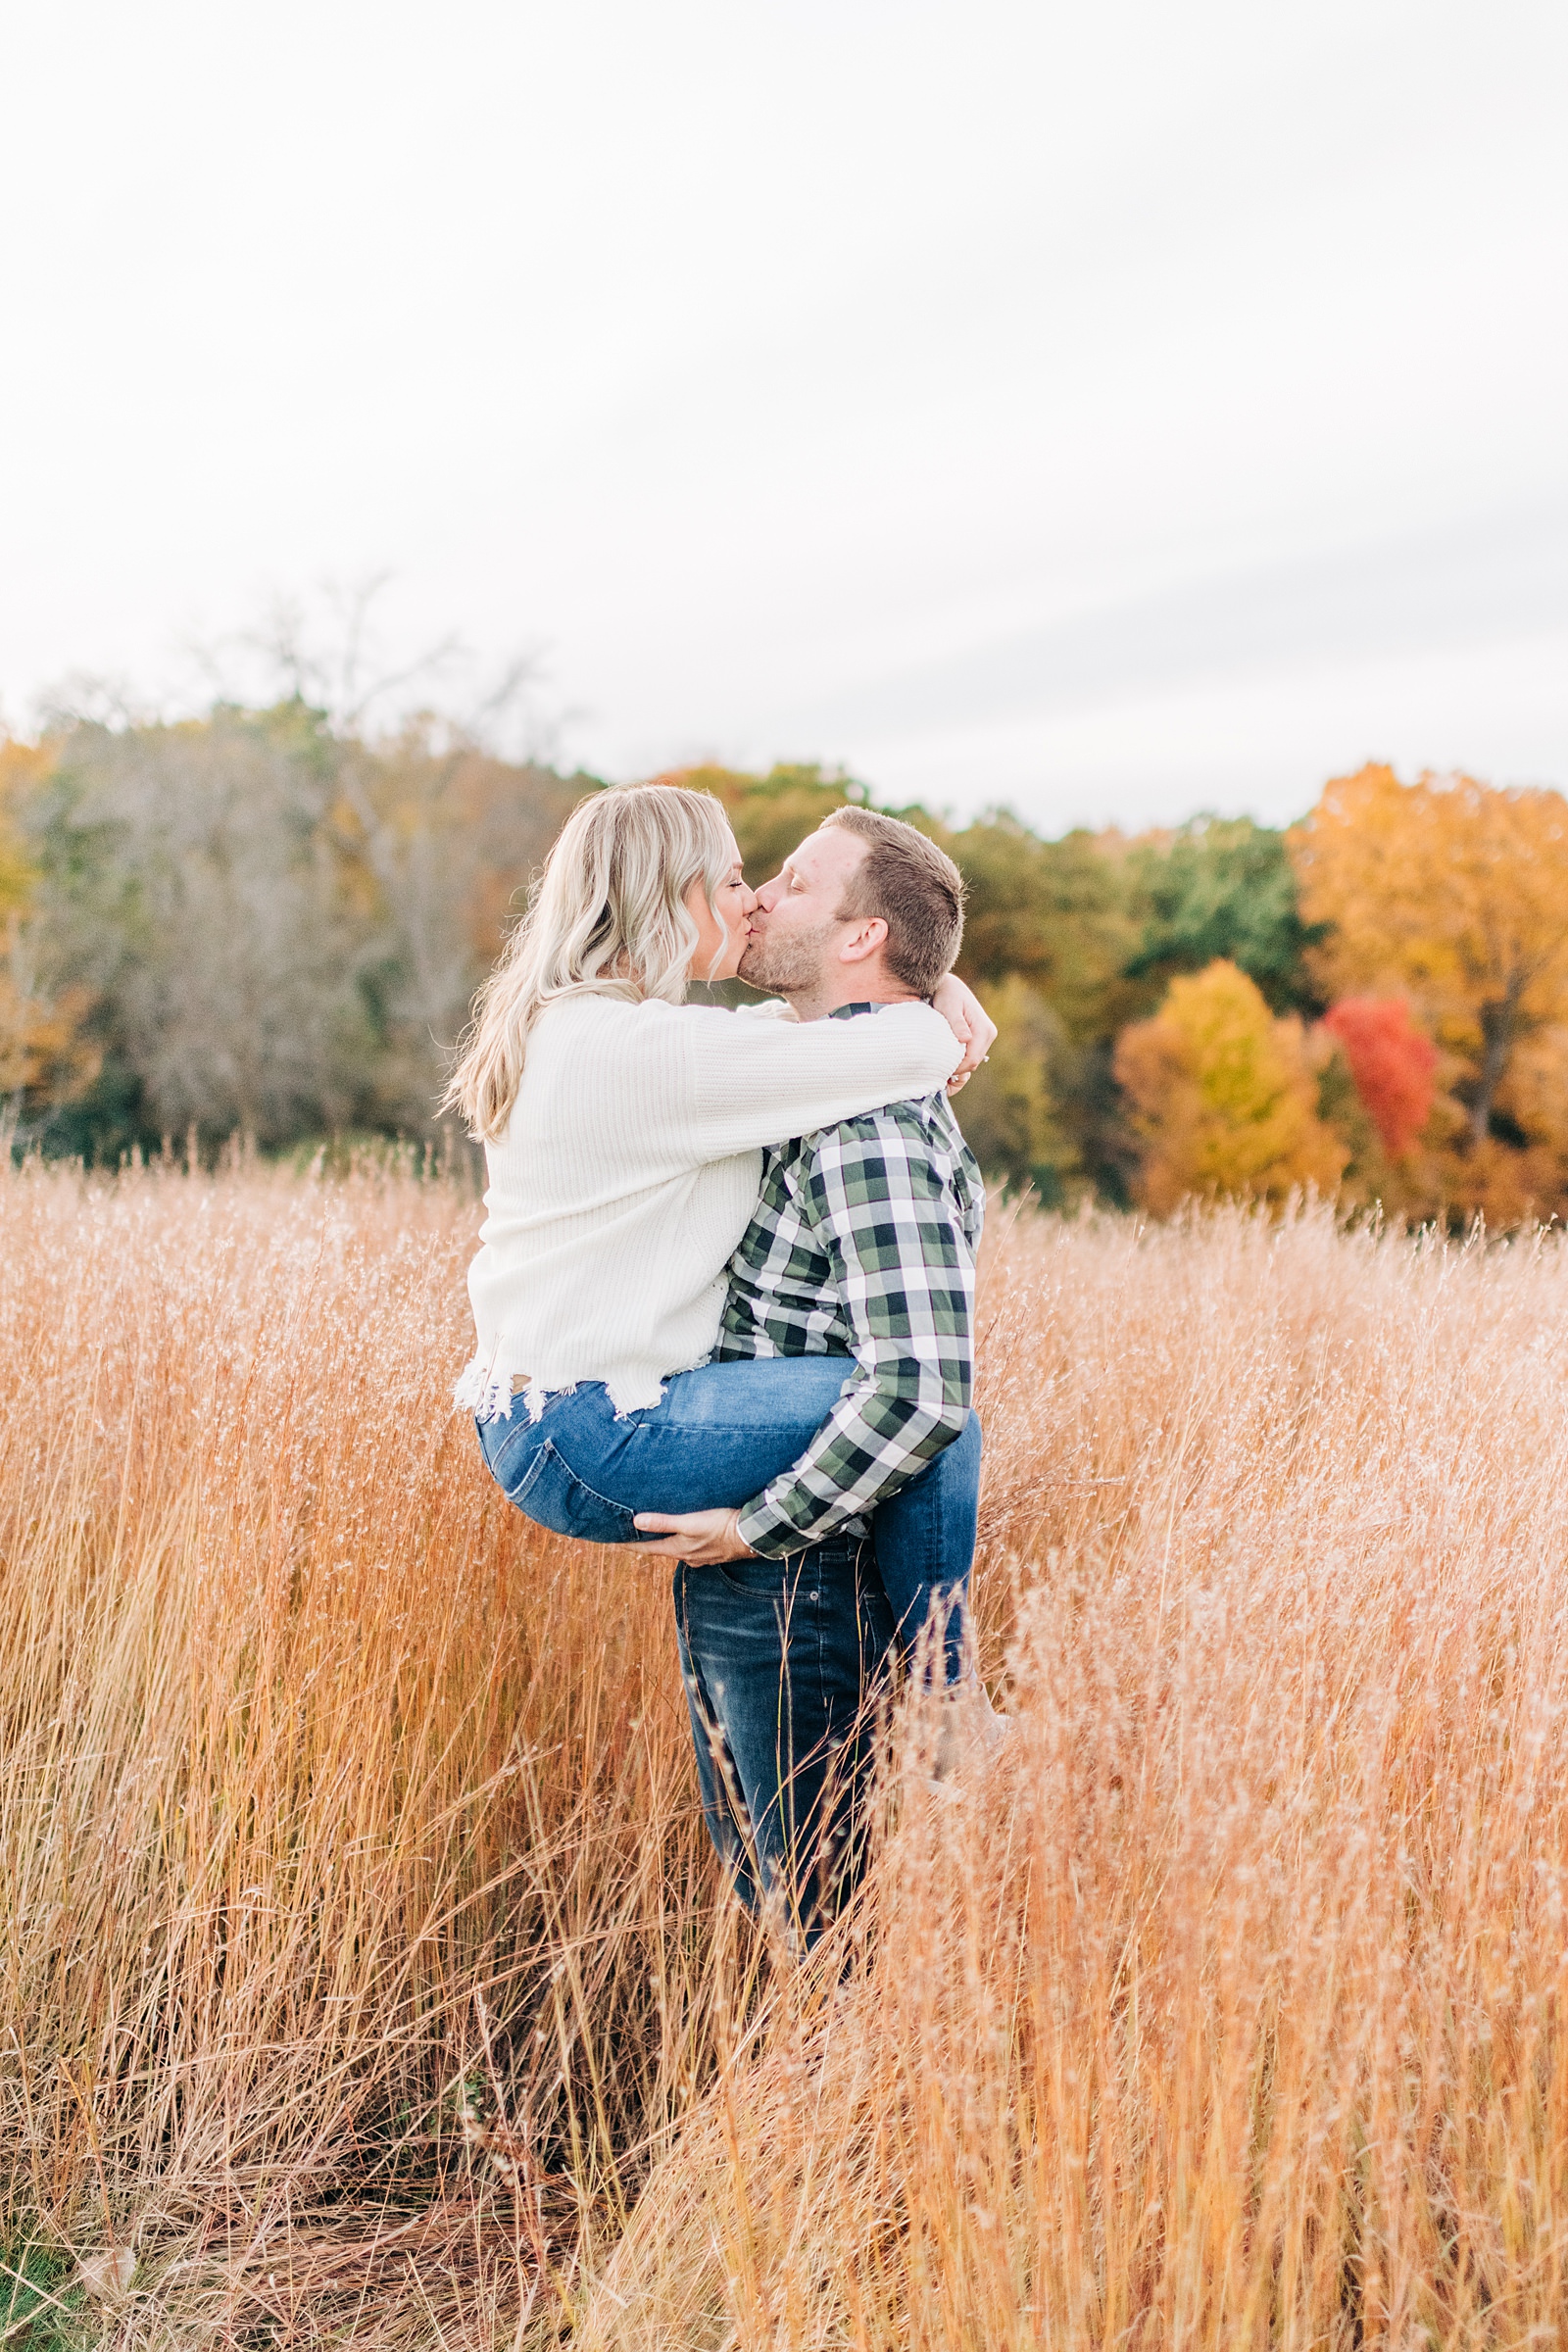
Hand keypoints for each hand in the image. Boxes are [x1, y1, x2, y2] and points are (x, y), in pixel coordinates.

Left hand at [633, 1506, 756, 1563]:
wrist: (751, 1536)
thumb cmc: (720, 1527)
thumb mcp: (690, 1522)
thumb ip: (663, 1522)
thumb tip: (636, 1521)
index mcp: (678, 1549)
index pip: (647, 1548)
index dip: (630, 1545)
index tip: (615, 1542)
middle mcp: (687, 1556)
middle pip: (660, 1549)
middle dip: (647, 1542)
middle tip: (634, 1535)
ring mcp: (700, 1556)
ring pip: (676, 1549)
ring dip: (666, 1542)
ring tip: (659, 1533)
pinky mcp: (712, 1551)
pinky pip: (691, 1547)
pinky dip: (683, 1541)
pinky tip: (688, 1535)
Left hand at [930, 973, 996, 1093]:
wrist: (949, 985)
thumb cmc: (947, 993)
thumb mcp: (949, 1006)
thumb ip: (956, 1022)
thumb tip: (966, 1039)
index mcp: (984, 1030)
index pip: (972, 1059)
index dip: (956, 1069)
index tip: (937, 1071)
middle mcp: (988, 1036)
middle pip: (972, 1064)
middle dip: (955, 1072)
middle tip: (934, 1076)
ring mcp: (984, 1039)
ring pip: (971, 1064)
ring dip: (956, 1069)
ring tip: (937, 1073)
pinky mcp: (977, 1040)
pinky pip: (969, 1058)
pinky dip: (957, 1064)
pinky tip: (943, 1066)